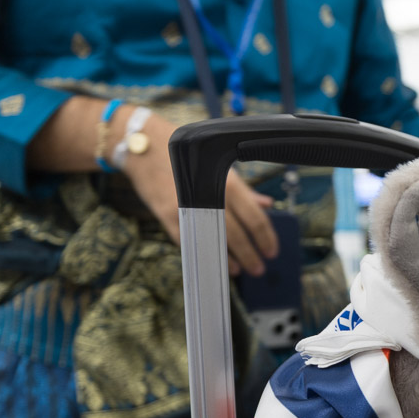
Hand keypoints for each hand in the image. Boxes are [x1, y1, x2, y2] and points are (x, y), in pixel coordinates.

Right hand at [119, 112, 278, 275]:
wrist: (146, 147)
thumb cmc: (188, 155)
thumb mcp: (220, 165)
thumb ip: (244, 189)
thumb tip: (266, 205)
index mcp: (227, 181)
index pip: (254, 216)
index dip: (265, 237)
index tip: (272, 251)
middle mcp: (210, 194)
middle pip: (236, 233)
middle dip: (250, 254)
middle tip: (259, 269)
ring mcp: (187, 207)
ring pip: (213, 240)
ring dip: (228, 259)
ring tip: (240, 270)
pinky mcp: (168, 215)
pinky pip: (189, 240)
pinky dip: (202, 253)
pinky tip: (213, 261)